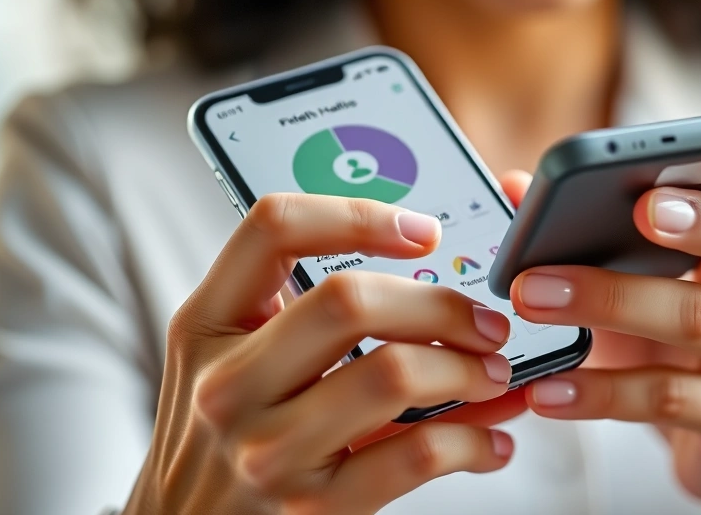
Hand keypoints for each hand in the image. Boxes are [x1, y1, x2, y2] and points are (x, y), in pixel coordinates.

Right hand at [124, 192, 527, 514]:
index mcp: (207, 325)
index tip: (424, 231)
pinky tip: (488, 441)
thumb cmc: (220, 441)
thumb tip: (428, 271)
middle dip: (441, 305)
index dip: (359, 214)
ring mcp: (268, 450)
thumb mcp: (226, 361)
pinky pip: (416, 455)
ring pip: (393, 373)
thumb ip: (293, 313)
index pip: (274, 229)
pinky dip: (472, 442)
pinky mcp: (313, 508)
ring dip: (468, 372)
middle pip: (351, 300)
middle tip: (484, 323)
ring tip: (492, 376)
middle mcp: (229, 383)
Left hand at [501, 172, 700, 514]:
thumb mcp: (645, 289)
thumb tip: (513, 186)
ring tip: (530, 304)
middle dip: (620, 271)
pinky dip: (599, 394)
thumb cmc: (680, 350)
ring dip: (602, 312)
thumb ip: (589, 233)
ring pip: (690, 329)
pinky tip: (548, 390)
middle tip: (541, 268)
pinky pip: (665, 401)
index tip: (643, 197)